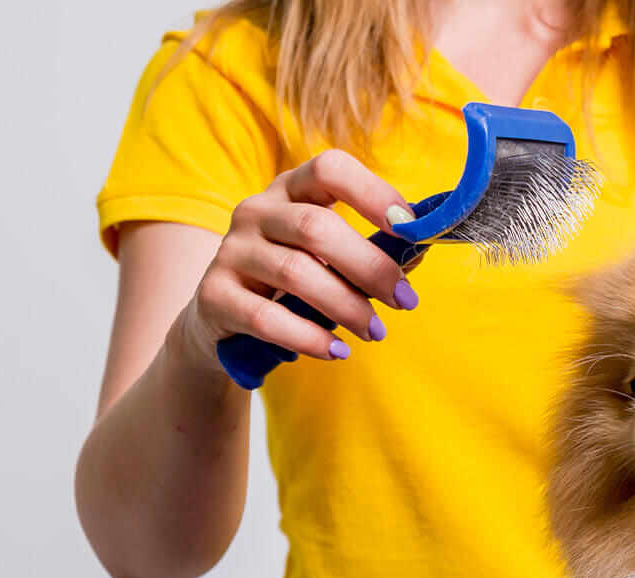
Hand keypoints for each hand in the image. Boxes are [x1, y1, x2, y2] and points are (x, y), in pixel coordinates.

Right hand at [167, 150, 418, 374]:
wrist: (222, 320)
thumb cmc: (290, 282)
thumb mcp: (326, 256)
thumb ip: (368, 249)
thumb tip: (420, 249)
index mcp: (290, 190)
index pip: (329, 169)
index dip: (373, 193)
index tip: (409, 228)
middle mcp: (256, 211)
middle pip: (317, 227)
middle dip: (370, 267)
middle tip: (404, 300)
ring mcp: (230, 251)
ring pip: (296, 274)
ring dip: (346, 306)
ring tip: (374, 331)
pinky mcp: (214, 295)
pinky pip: (267, 318)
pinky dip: (309, 337)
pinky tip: (337, 351)